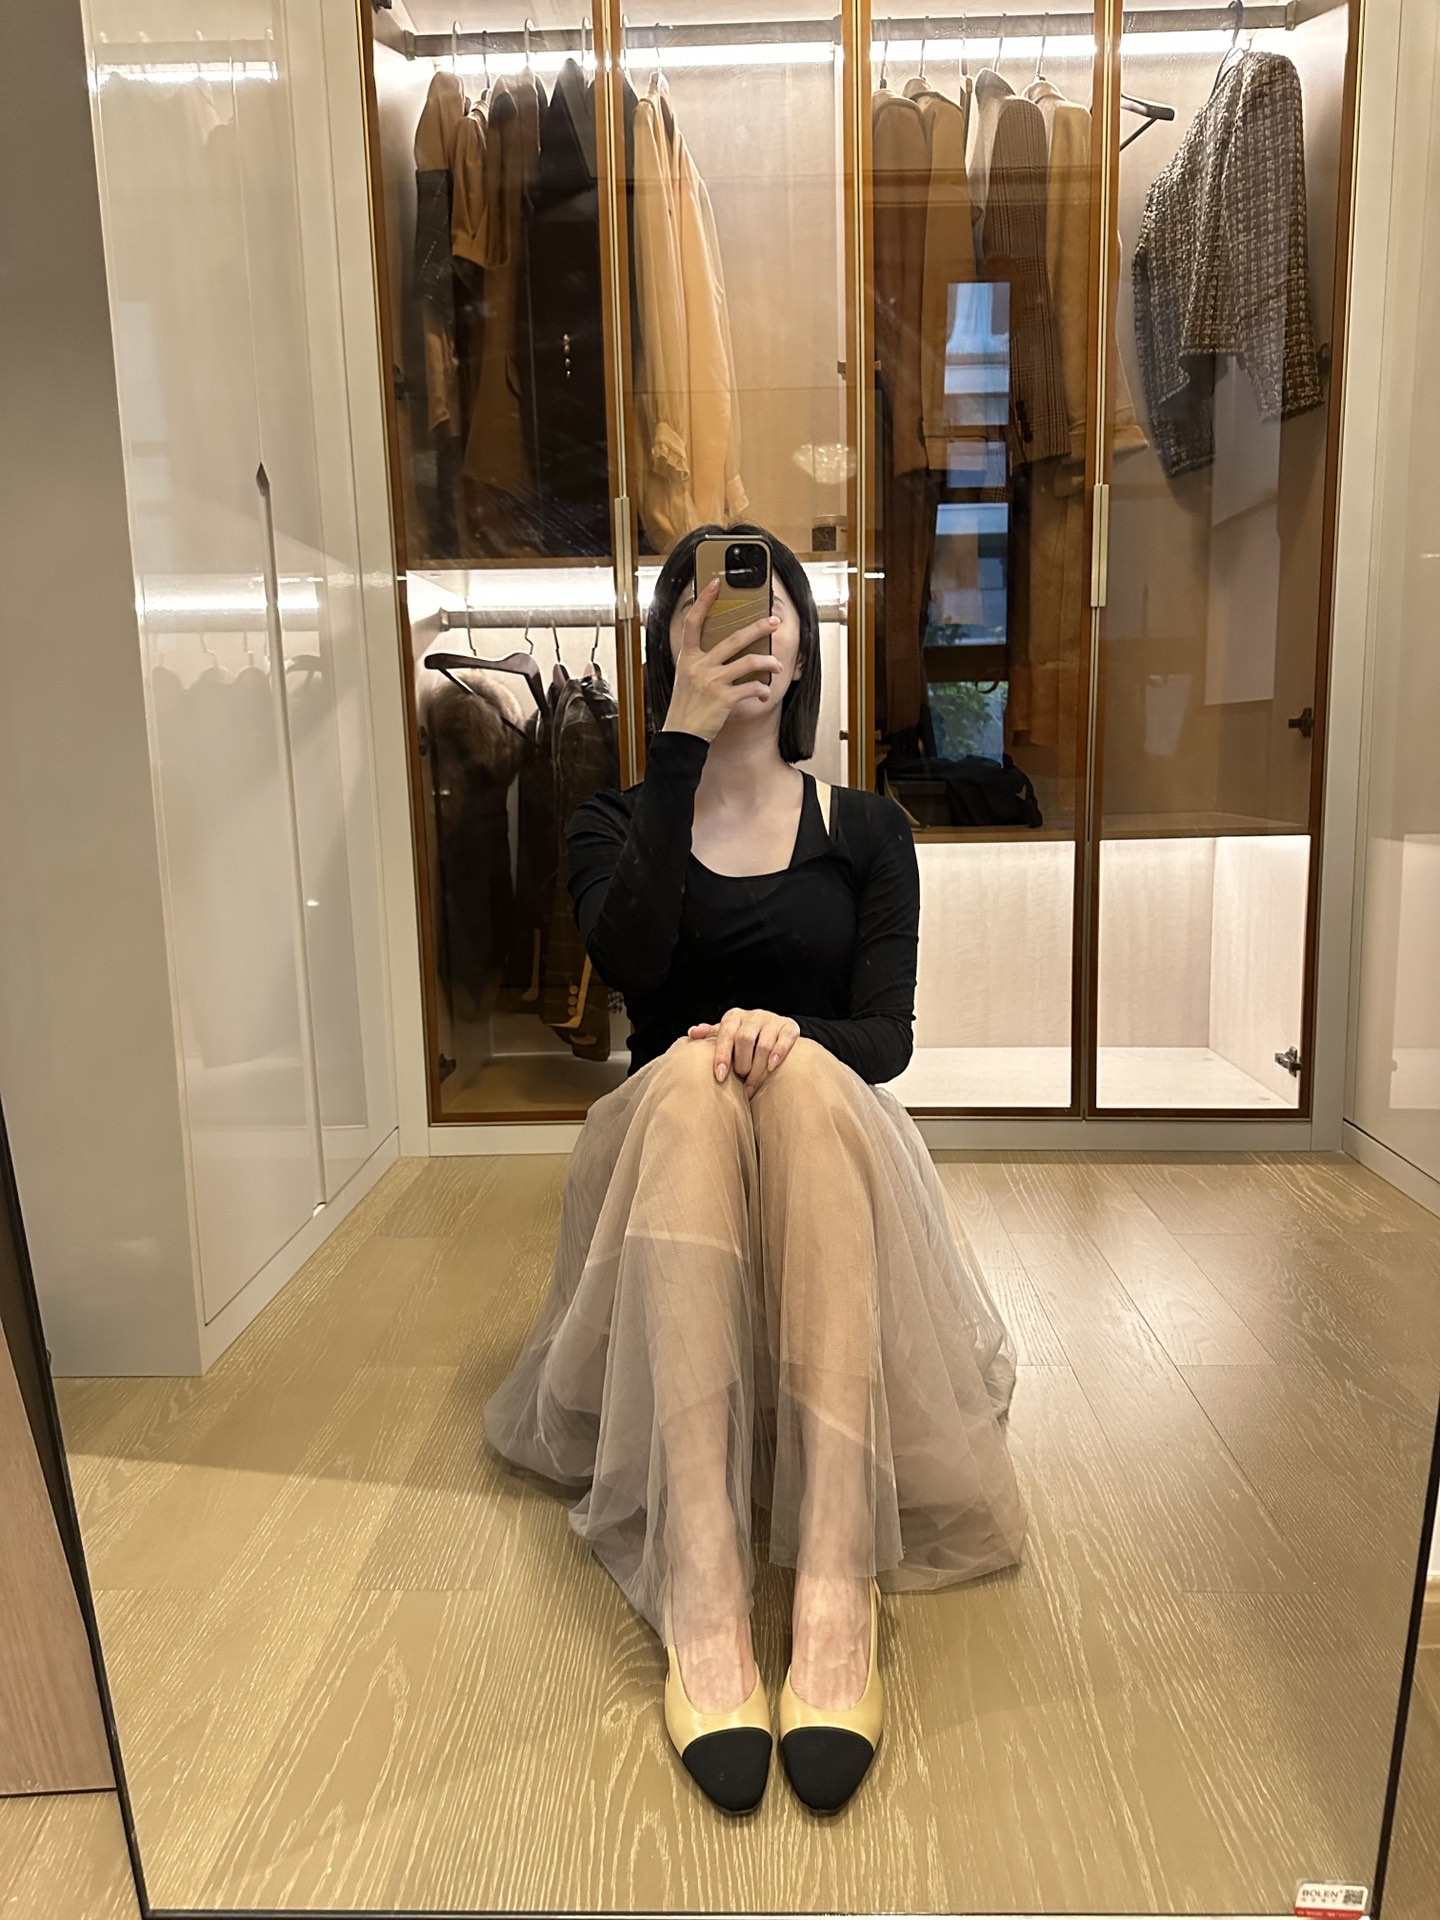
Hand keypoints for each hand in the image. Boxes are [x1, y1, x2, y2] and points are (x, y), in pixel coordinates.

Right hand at [661, 574, 785, 743]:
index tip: (715, 583)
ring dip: (768, 662)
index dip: (704, 601)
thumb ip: (700, 660)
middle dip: (758, 627)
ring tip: (777, 665)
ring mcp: (712, 681)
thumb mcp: (685, 677)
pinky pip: (751, 687)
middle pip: (733, 638)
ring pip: (749, 661)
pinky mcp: (724, 698)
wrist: (681, 735)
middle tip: (773, 621)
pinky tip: (764, 693)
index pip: (694, 622)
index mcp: (688, 657)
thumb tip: (724, 648)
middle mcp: (699, 666)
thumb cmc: (686, 706)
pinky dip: (761, 690)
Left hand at [687, 1007, 801, 1096]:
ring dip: (757, 1068)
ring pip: (763, 1044)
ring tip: (752, 1085)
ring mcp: (772, 1020)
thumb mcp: (726, 1034)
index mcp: (734, 1016)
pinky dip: (778, 1054)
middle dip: (741, 1063)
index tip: (720, 1076)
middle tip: (740, 1080)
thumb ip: (710, 1034)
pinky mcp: (789, 1027)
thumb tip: (691, 1034)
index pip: (725, 1034)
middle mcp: (753, 1015)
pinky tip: (771, 1068)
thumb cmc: (743, 1036)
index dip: (722, 1056)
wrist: (773, 1030)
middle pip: (744, 1039)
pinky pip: (785, 1040)